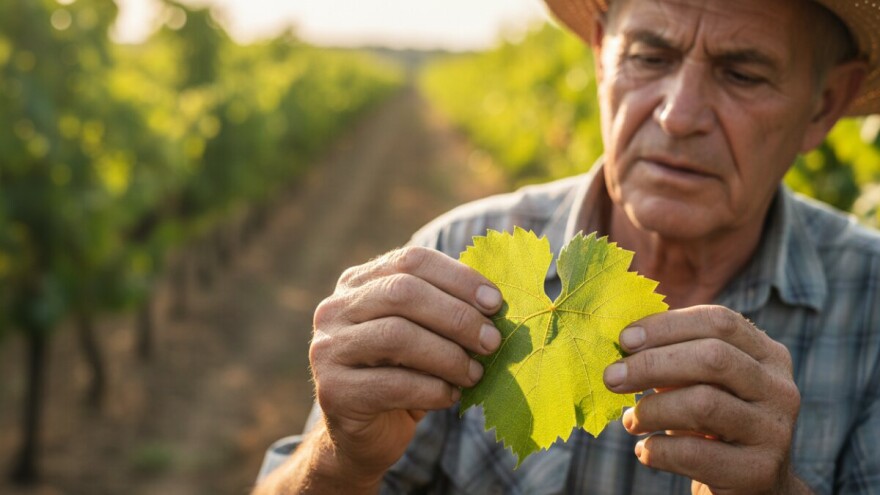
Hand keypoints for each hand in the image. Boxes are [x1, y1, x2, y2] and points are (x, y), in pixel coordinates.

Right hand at [308, 246, 502, 486]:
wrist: (365, 435)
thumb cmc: (403, 376)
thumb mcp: (423, 335)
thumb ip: (445, 310)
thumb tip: (495, 301)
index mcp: (358, 283)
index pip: (411, 260)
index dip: (458, 277)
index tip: (495, 303)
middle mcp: (334, 309)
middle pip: (402, 293)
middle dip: (456, 316)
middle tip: (492, 341)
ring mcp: (327, 349)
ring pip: (396, 336)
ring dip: (448, 356)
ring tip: (475, 373)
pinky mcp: (333, 391)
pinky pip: (392, 384)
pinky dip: (432, 390)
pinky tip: (451, 396)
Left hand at [603, 305, 806, 493]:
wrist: (752, 490)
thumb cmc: (712, 424)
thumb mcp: (701, 384)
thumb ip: (674, 357)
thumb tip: (624, 341)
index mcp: (767, 355)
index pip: (719, 321)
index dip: (667, 325)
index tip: (625, 339)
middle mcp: (779, 388)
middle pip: (712, 357)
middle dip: (652, 363)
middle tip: (612, 377)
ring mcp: (773, 431)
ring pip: (703, 403)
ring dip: (652, 410)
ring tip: (631, 421)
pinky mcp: (758, 471)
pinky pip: (695, 453)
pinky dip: (658, 450)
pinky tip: (645, 451)